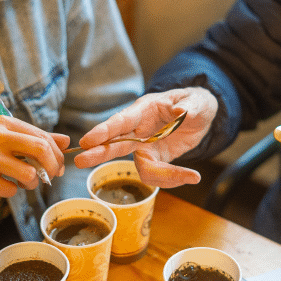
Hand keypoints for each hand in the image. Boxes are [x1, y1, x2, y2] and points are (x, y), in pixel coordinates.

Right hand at [0, 116, 69, 197]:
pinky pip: (10, 190)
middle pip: (41, 150)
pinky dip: (11, 191)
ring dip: (31, 184)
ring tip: (20, 183)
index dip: (56, 155)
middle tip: (49, 177)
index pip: (42, 137)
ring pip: (28, 174)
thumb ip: (33, 138)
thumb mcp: (2, 138)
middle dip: (51, 167)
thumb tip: (67, 141)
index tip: (57, 167)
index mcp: (2, 122)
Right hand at [73, 87, 218, 187]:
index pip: (121, 121)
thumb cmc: (195, 102)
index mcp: (144, 110)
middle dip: (98, 153)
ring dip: (160, 177)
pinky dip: (172, 179)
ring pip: (138, 166)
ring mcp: (145, 146)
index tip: (89, 140)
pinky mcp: (155, 159)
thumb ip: (188, 107)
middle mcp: (139, 130)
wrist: (201, 115)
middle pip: (114, 143)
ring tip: (190, 176)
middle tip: (79, 161)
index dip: (105, 130)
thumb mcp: (197, 101)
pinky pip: (155, 174)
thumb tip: (180, 113)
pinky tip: (191, 176)